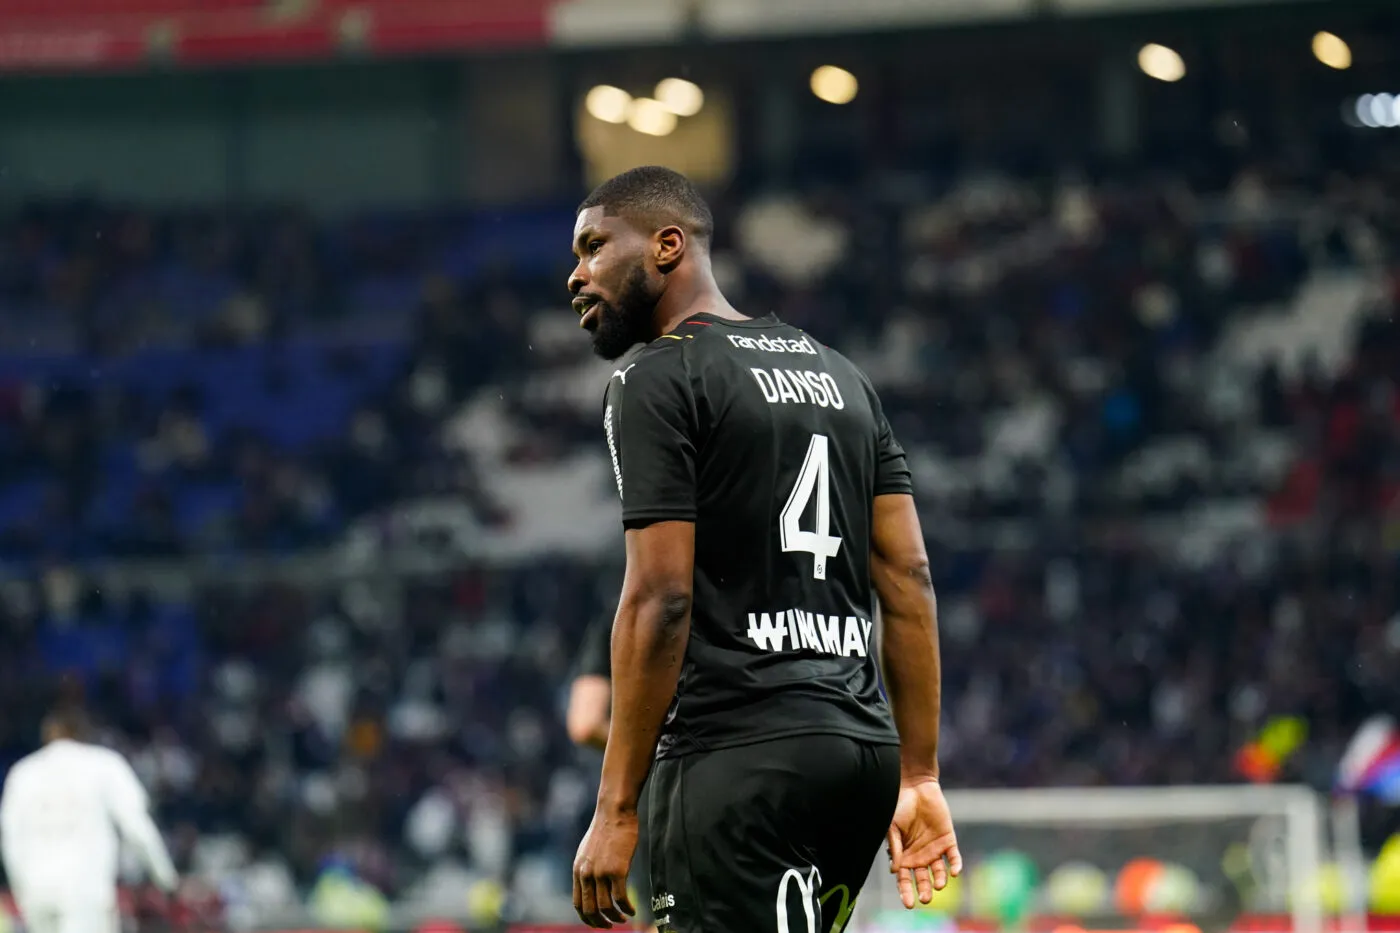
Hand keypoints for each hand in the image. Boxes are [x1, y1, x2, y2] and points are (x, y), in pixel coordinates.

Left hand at [573, 805, 638, 928]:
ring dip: (615, 918)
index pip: (578, 904)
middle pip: (589, 910)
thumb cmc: (606, 828)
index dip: (587, 918)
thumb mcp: (588, 850)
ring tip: (624, 919)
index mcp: (578, 870)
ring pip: (606, 907)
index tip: (597, 923)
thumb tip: (593, 882)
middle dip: (600, 923)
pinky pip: (620, 898)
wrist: (614, 811)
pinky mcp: (617, 870)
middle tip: (610, 926)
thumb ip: (588, 867)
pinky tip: (632, 910)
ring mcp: (601, 873)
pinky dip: (626, 909)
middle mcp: (586, 874)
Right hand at [887, 777, 962, 907]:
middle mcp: (920, 856)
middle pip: (923, 880)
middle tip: (926, 899)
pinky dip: (955, 866)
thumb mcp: (892, 828)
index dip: (906, 892)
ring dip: (940, 880)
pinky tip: (954, 872)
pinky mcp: (948, 840)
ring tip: (938, 885)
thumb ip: (894, 848)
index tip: (908, 904)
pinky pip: (954, 857)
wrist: (915, 786)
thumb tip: (895, 871)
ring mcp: (935, 849)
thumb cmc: (899, 806)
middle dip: (924, 891)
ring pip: (939, 872)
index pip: (904, 880)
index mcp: (904, 856)